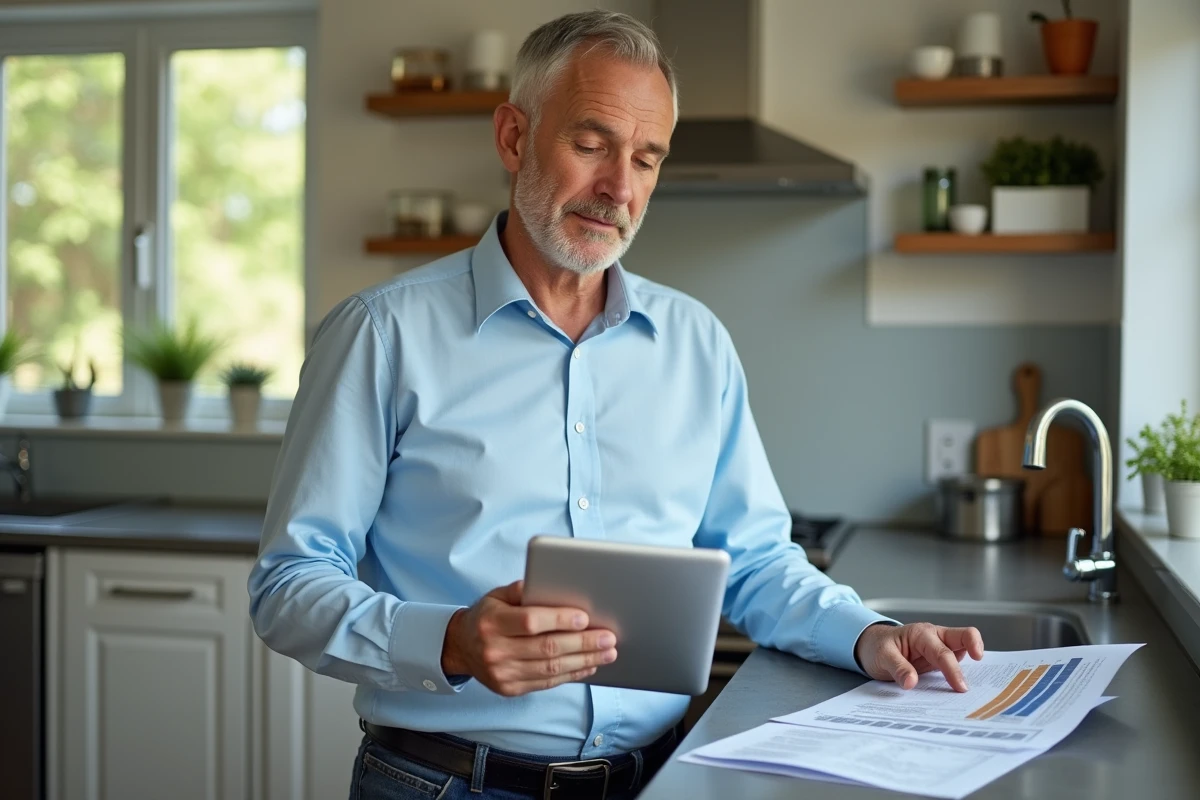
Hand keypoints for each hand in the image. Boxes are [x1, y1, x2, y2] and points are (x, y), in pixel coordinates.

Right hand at [440, 580, 617, 696]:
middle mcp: (495, 650)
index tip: (584, 618)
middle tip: (608, 637)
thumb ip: (523, 590)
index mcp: (492, 622)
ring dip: (584, 661)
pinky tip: (589, 666)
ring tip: (607, 653)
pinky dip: (572, 675)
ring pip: (551, 669)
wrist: (461, 647)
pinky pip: (547, 683)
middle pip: (547, 648)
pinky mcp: (510, 689)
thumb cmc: (486, 616)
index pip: (531, 622)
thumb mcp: (497, 595)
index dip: (559, 620)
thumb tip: (553, 585)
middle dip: (582, 643)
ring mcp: (502, 674)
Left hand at [854, 622, 983, 691]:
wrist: (872, 646)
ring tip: (976, 687)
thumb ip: (897, 668)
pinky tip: (963, 687)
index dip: (953, 670)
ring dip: (971, 665)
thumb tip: (911, 682)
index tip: (960, 687)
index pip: (942, 651)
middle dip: (976, 648)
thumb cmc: (878, 647)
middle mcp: (935, 637)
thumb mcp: (882, 656)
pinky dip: (962, 672)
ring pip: (964, 649)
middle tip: (980, 669)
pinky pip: (957, 662)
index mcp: (921, 634)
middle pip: (964, 636)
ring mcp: (940, 647)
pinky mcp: (940, 659)